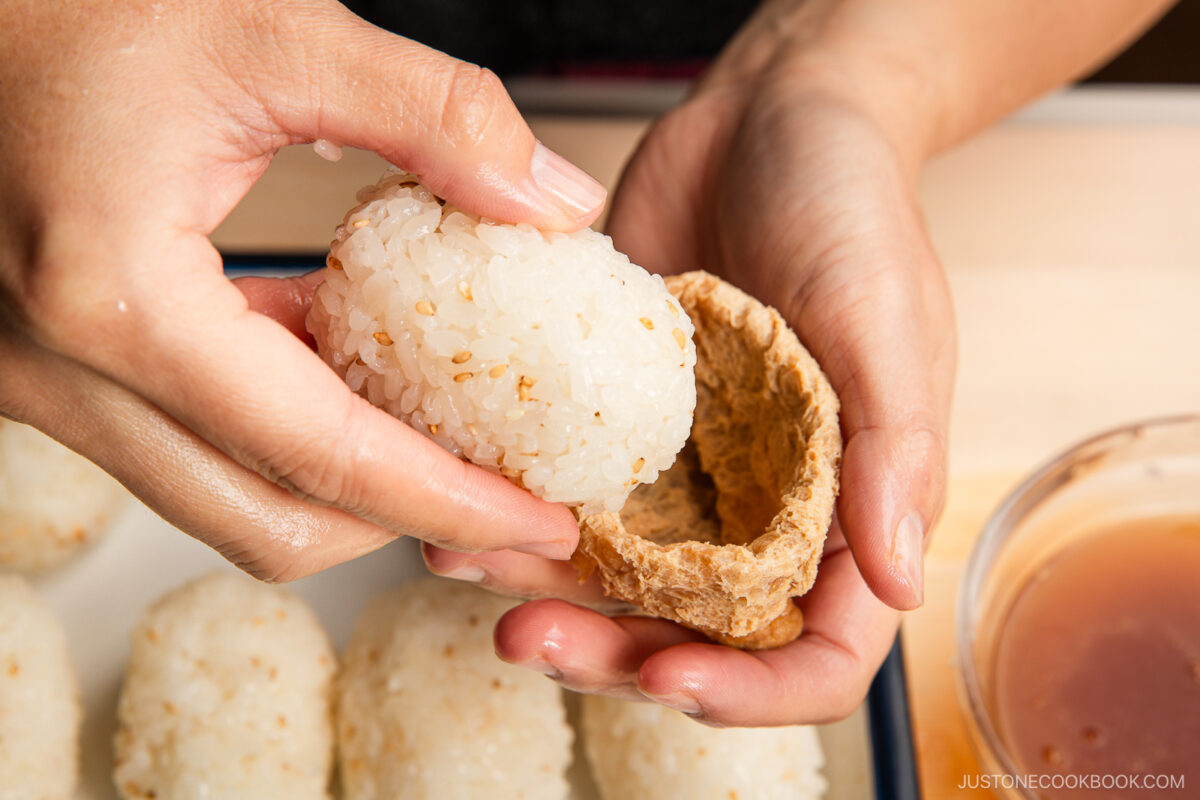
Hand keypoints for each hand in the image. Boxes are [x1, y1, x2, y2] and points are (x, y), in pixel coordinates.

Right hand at [0, 0, 605, 579]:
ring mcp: (48, 383)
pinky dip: (288, 429)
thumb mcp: (269, 31)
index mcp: (118, 298)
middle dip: (408, 522)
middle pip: (272, 518)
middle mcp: (65, 371)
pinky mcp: (58, 370)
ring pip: (228, 498)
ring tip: (452, 441)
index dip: (449, 498)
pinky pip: (194, 440)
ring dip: (349, 483)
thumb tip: (552, 200)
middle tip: (509, 501)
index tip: (537, 521)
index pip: (321, 454)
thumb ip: (430, 112)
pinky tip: (352, 367)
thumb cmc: (67, 0)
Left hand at [426, 53, 953, 724]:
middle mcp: (760, 508)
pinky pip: (564, 490)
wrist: (766, 118)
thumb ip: (896, 449)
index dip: (748, 688)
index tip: (669, 677)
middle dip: (612, 653)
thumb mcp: (886, 319)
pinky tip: (455, 496)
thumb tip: (902, 582)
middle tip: (531, 637)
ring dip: (539, 587)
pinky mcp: (616, 423)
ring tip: (464, 561)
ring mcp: (682, 471)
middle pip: (692, 632)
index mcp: (846, 509)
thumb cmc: (851, 204)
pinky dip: (512, 506)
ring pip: (610, 575)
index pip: (813, 649)